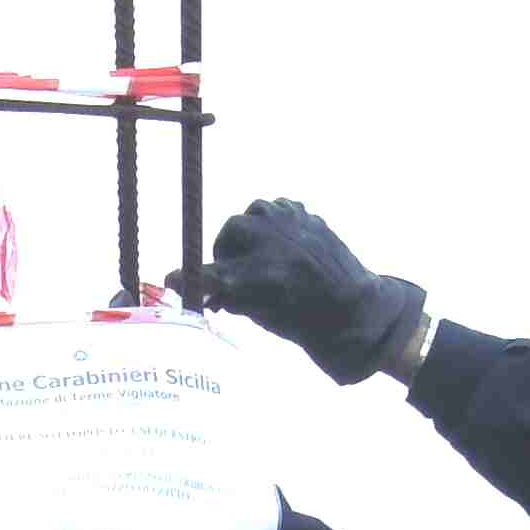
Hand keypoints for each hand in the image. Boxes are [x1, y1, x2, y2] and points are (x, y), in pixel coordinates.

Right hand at [173, 198, 426, 384]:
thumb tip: (206, 287)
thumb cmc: (304, 319)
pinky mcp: (302, 212)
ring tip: (258, 255)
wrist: (354, 307)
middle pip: (228, 235)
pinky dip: (272, 226)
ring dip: (248, 234)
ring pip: (250, 216)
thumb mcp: (259, 315)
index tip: (175, 280)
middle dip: (226, 254)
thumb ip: (229, 296)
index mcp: (251, 275)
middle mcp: (265, 242)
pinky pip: (274, 210)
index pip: (204, 272)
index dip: (187, 278)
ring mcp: (285, 222)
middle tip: (233, 272)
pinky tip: (281, 245)